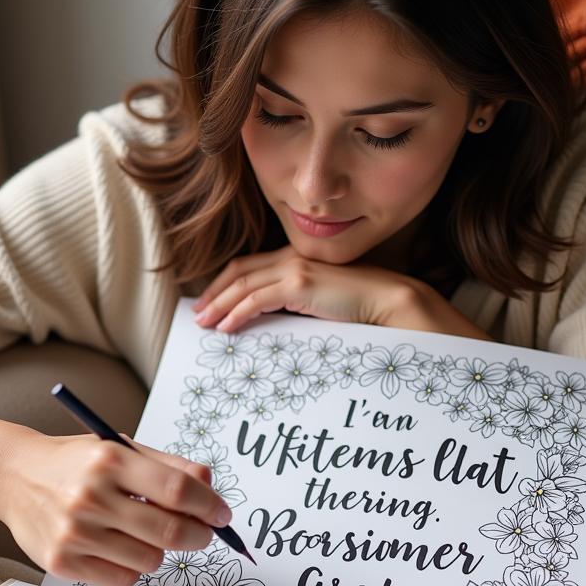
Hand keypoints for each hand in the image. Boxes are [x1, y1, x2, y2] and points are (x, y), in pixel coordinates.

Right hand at [0, 431, 232, 585]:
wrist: (14, 476)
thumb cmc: (78, 462)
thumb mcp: (121, 449)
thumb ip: (168, 466)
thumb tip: (210, 486)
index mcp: (110, 460)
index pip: (176, 489)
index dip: (208, 505)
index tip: (222, 515)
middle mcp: (90, 496)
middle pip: (169, 530)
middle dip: (198, 535)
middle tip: (204, 533)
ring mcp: (74, 532)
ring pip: (150, 560)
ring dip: (160, 551)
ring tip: (146, 534)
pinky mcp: (61, 562)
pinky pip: (123, 579)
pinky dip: (132, 567)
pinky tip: (120, 547)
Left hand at [191, 245, 415, 332]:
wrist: (388, 299)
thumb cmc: (361, 305)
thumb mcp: (322, 299)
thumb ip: (298, 302)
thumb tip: (273, 320)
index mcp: (296, 258)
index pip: (249, 266)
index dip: (225, 283)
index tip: (210, 302)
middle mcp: (291, 257)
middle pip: (239, 272)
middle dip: (214, 293)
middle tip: (198, 313)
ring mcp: (294, 268)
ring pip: (243, 286)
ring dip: (219, 305)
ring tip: (204, 323)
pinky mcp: (298, 284)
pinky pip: (256, 300)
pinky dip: (237, 314)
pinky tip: (227, 328)